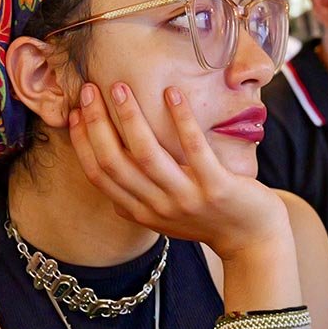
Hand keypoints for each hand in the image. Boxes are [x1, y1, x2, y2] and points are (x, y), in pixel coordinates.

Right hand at [68, 81, 292, 260]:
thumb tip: (104, 172)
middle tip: (90, 90)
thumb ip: (135, 198)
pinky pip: (194, 149)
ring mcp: (186, 198)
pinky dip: (181, 120)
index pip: (99, 175)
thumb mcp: (162, 215)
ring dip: (130, 118)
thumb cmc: (206, 219)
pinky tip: (172, 93)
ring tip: (120, 87)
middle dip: (97, 123)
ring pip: (147, 155)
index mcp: (140, 211)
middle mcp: (158, 207)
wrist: (252, 241)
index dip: (83, 142)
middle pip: (114, 163)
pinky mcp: (216, 188)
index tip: (75, 112)